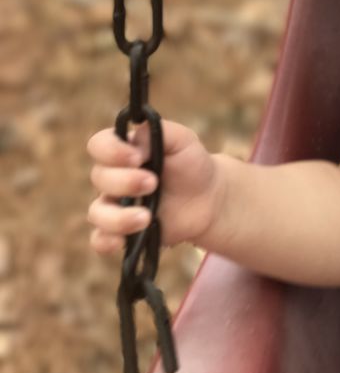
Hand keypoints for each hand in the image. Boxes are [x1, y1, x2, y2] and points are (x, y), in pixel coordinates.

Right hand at [86, 120, 222, 253]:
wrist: (209, 198)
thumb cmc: (192, 164)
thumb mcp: (183, 140)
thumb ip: (159, 131)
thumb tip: (133, 141)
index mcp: (123, 151)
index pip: (98, 145)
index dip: (111, 151)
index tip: (136, 157)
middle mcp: (112, 177)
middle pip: (99, 178)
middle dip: (125, 181)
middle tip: (153, 183)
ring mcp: (115, 206)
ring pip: (97, 212)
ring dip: (118, 216)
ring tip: (146, 217)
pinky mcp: (121, 231)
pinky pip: (99, 240)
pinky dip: (106, 241)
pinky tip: (121, 241)